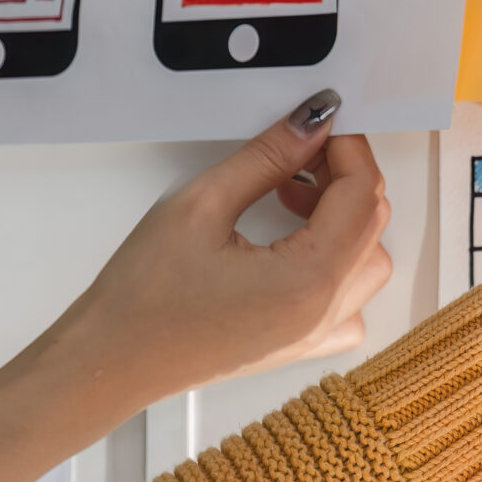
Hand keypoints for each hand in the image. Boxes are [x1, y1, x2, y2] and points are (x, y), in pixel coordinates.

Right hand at [0, 95, 391, 481]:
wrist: (109, 361)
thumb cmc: (142, 299)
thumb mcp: (201, 204)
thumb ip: (267, 158)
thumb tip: (310, 125)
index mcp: (308, 281)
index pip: (360, 194)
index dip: (347, 146)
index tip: (323, 120)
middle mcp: (324, 314)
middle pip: (371, 224)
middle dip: (344, 176)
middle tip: (299, 150)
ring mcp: (315, 336)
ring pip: (369, 261)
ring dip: (344, 218)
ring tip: (290, 197)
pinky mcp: (299, 346)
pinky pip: (351, 301)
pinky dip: (341, 265)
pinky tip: (296, 246)